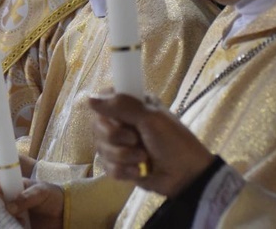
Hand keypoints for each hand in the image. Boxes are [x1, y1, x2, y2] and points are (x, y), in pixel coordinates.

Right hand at [0, 179, 62, 228]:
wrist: (64, 212)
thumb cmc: (51, 196)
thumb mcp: (41, 192)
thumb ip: (26, 197)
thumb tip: (10, 207)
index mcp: (13, 188)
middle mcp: (10, 202)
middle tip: (9, 212)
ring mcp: (13, 215)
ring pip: (0, 219)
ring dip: (5, 221)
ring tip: (21, 221)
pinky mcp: (17, 226)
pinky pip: (9, 227)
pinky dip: (10, 227)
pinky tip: (23, 226)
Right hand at [89, 93, 213, 197]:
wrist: (186, 176)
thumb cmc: (174, 141)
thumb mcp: (151, 118)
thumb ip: (122, 106)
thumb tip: (89, 99)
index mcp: (132, 105)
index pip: (103, 100)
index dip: (105, 111)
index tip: (117, 119)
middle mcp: (123, 122)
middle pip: (98, 127)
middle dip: (115, 138)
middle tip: (135, 140)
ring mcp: (120, 145)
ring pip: (101, 148)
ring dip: (123, 156)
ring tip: (143, 158)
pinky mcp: (120, 165)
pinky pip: (107, 167)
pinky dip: (123, 171)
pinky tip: (139, 171)